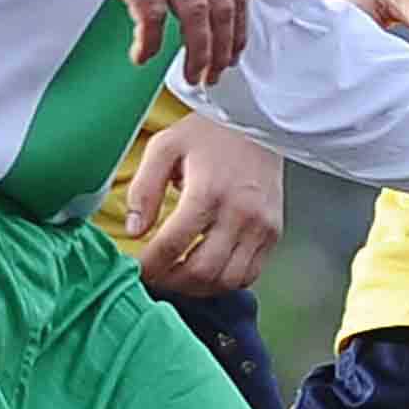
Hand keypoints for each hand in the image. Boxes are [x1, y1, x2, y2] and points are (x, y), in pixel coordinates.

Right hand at [66, 0, 245, 85]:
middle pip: (220, 6)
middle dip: (220, 50)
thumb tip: (214, 6)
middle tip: (211, 73)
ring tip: (188, 74)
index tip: (233, 53)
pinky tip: (143, 54)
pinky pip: (151, 13)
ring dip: (196, 52)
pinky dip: (151, 41)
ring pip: (194, 12)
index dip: (239, 30)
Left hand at [120, 118, 284, 297]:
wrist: (257, 120)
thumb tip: (134, 229)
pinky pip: (249, 274)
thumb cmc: (209, 133)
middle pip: (201, 270)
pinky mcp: (273, 233)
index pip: (172, 244)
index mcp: (208, 190)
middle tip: (155, 276)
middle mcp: (240, 212)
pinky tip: (207, 270)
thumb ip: (144, 189)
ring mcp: (260, 226)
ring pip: (227, 280)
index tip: (136, 269)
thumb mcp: (165, 147)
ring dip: (198, 287)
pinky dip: (225, 281)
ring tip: (178, 276)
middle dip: (171, 281)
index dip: (149, 265)